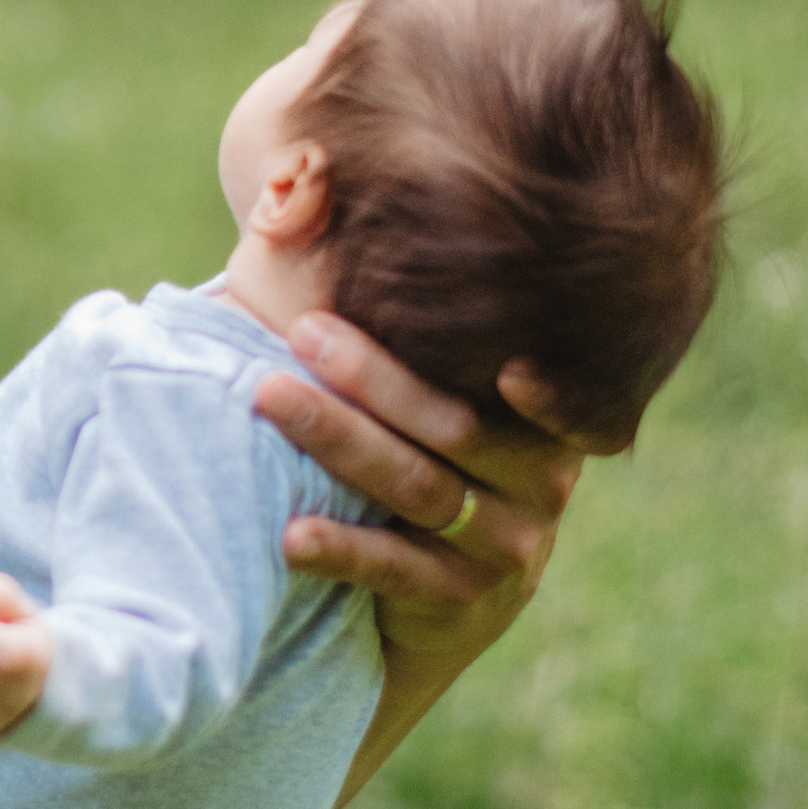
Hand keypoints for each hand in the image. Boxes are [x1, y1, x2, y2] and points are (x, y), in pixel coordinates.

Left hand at [254, 314, 598, 683]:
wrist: (434, 613)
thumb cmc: (417, 472)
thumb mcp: (434, 408)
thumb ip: (416, 331)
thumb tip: (308, 195)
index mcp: (539, 420)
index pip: (531, 383)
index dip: (533, 378)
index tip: (506, 360)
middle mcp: (539, 483)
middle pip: (451, 424)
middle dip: (372, 375)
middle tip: (301, 330)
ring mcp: (506, 547)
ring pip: (416, 487)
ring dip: (338, 439)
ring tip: (268, 397)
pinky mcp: (460, 604)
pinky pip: (393, 569)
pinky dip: (341, 547)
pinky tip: (290, 533)